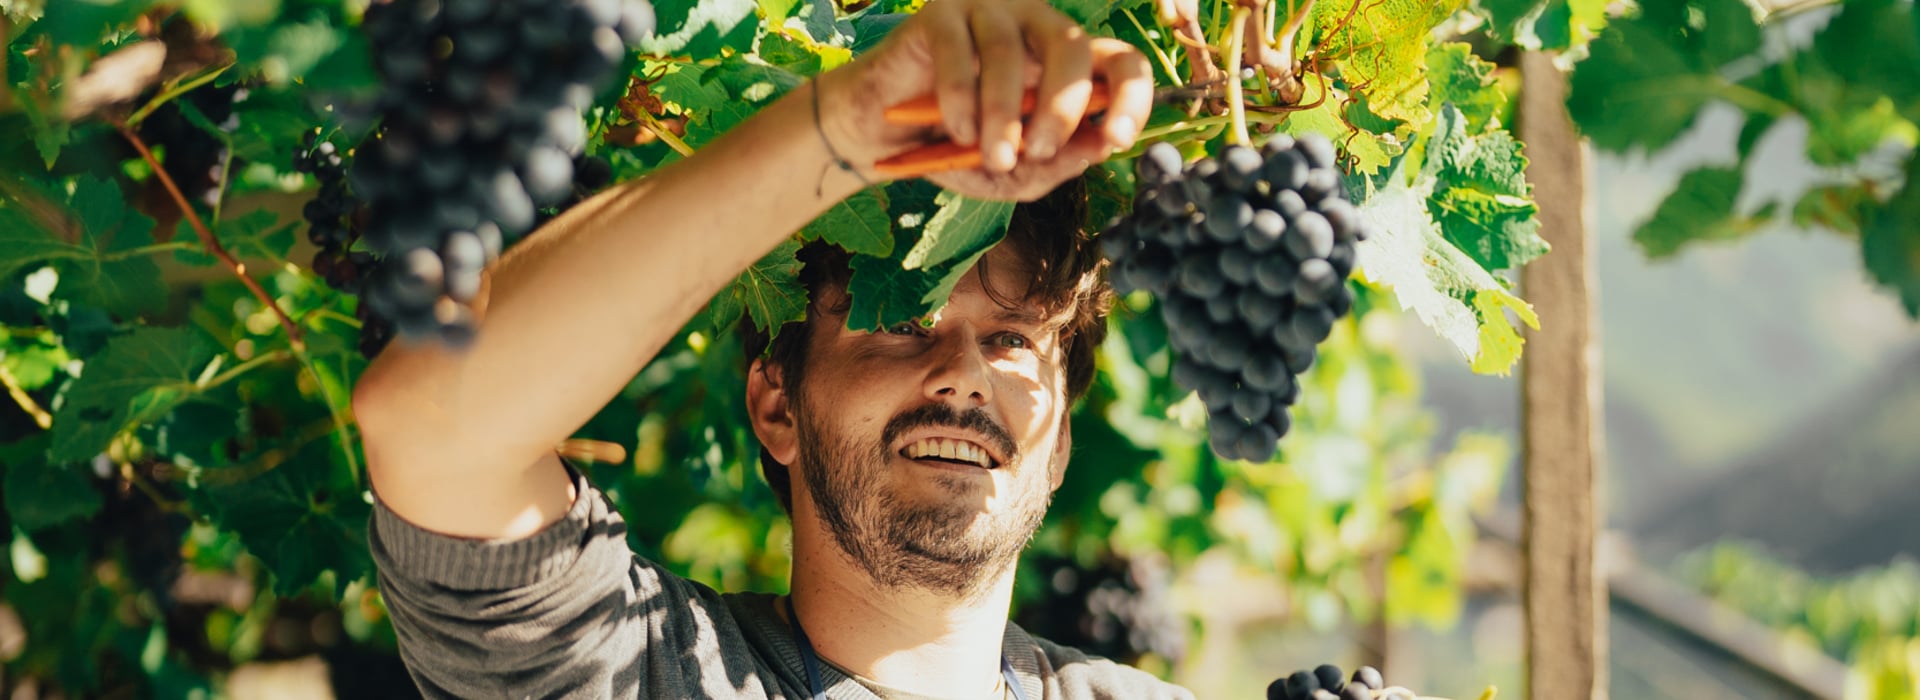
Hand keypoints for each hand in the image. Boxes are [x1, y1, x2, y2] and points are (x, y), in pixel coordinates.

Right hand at [816, 0, 1152, 200]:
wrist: (884, 136)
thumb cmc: (957, 148)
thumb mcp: (1012, 174)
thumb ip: (1053, 167)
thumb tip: (1096, 148)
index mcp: (1067, 64)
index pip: (1122, 63)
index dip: (1132, 97)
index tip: (1116, 139)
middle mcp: (1036, 27)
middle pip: (1073, 46)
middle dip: (1063, 106)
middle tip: (1040, 150)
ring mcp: (989, 12)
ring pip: (1011, 53)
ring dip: (1005, 114)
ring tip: (992, 156)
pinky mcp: (940, 13)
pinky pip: (959, 53)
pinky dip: (961, 100)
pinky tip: (958, 133)